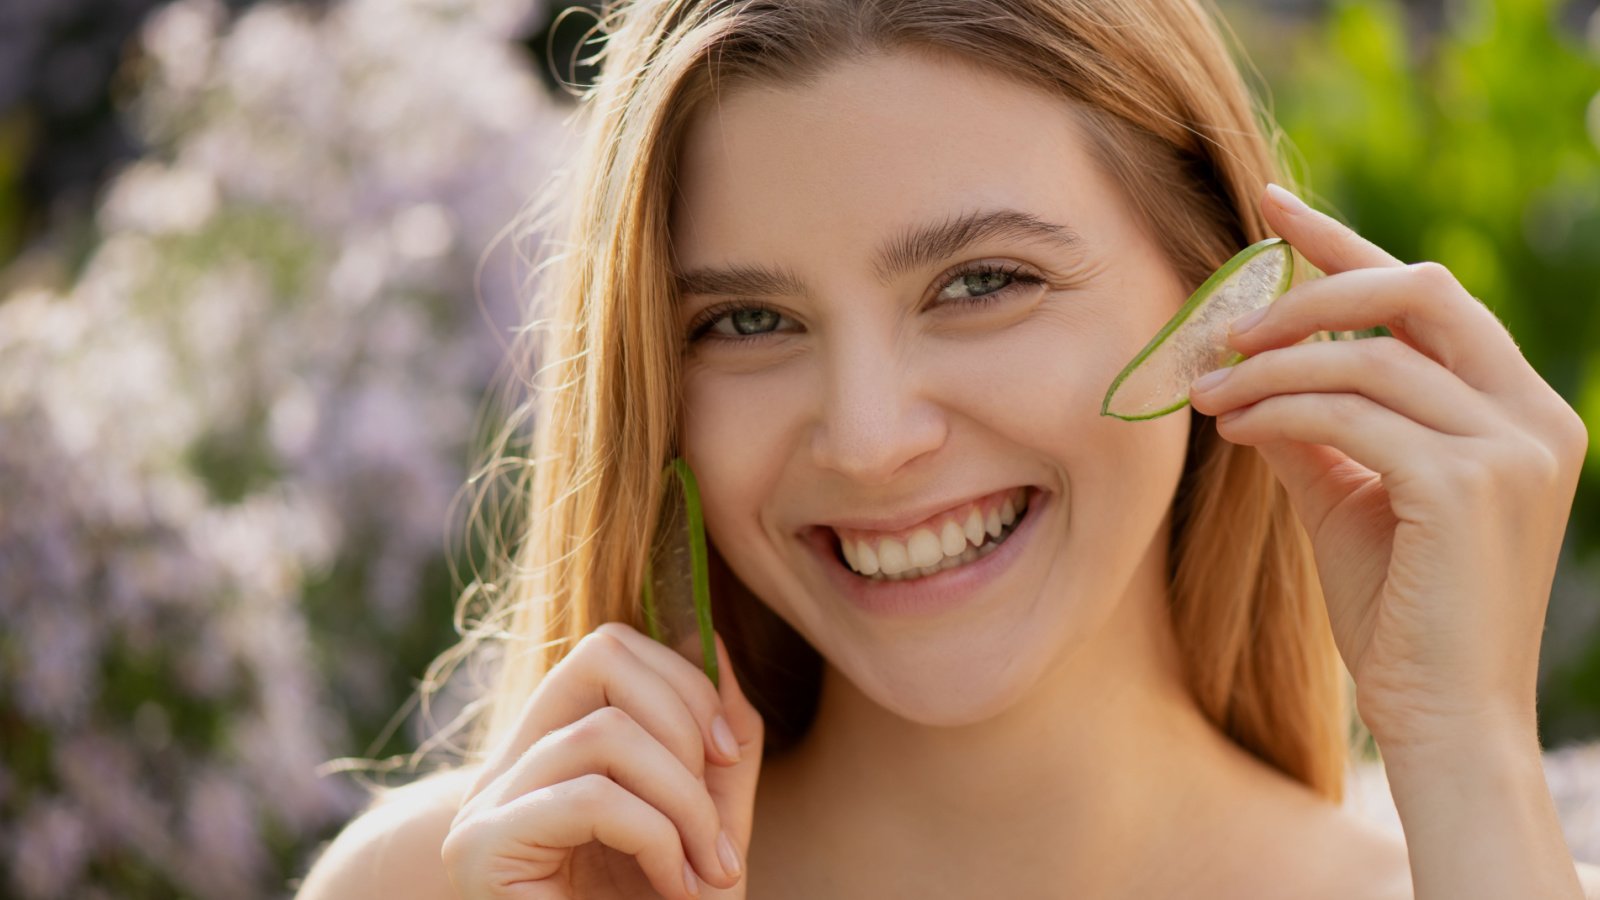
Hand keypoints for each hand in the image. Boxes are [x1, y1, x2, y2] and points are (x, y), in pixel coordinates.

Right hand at [441, 624, 763, 898]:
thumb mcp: (707, 821)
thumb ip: (718, 743)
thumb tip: (717, 643)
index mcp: (550, 748)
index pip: (610, 647)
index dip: (684, 682)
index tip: (728, 755)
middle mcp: (504, 766)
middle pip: (600, 655)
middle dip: (687, 727)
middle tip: (718, 823)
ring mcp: (483, 807)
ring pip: (603, 733)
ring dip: (683, 802)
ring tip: (704, 872)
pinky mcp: (481, 851)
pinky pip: (589, 797)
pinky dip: (655, 836)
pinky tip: (672, 888)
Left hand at [1186, 183, 1587, 751]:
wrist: (1440, 717)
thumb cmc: (1398, 615)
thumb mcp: (1350, 498)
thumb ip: (1315, 427)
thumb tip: (1247, 370)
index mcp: (1516, 409)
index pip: (1430, 296)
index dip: (1346, 244)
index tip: (1269, 209)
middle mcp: (1532, 414)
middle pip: (1418, 290)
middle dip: (1311, 294)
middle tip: (1227, 327)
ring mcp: (1513, 447)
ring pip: (1369, 358)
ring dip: (1272, 368)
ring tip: (1207, 393)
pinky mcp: (1469, 486)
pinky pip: (1351, 415)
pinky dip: (1281, 412)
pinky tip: (1234, 428)